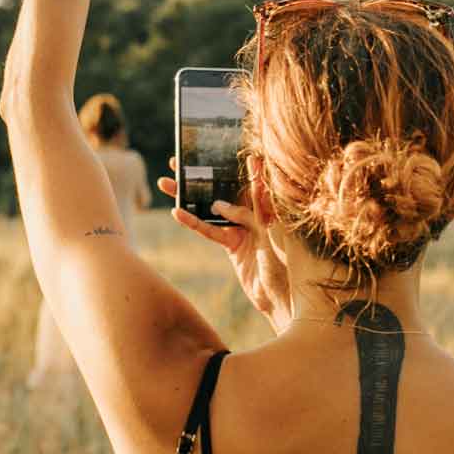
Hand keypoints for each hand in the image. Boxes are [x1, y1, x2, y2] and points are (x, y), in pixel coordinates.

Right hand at [159, 157, 291, 329]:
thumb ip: (251, 219)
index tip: (243, 153)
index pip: (256, 185)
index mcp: (270, 212)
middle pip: (227, 190)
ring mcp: (241, 229)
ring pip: (211, 207)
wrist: (280, 300)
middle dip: (206, 175)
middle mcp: (255, 216)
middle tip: (184, 161)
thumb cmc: (285, 270)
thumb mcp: (272, 240)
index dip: (249, 170)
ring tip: (168, 181)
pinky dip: (192, 222)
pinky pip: (208, 230)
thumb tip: (219, 205)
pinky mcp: (231, 245)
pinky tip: (176, 212)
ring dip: (190, 196)